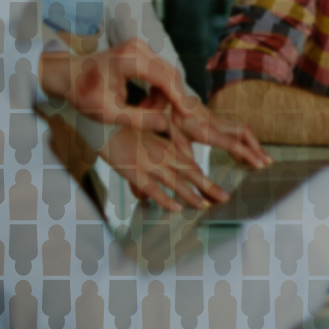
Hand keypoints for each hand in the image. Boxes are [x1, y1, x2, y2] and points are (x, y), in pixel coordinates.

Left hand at [41, 39, 196, 133]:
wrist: (67, 75)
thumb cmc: (82, 92)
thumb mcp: (107, 112)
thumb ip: (138, 119)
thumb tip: (165, 124)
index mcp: (130, 59)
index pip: (166, 79)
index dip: (180, 99)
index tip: (189, 117)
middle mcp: (139, 48)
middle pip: (170, 76)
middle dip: (171, 101)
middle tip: (168, 122)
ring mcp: (141, 48)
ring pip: (167, 76)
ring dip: (161, 98)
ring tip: (141, 112)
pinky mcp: (142, 53)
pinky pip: (159, 74)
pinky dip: (156, 92)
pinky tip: (141, 104)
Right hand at [102, 122, 228, 212]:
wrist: (103, 120)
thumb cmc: (123, 129)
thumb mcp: (144, 140)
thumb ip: (153, 157)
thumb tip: (157, 181)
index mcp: (167, 146)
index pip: (191, 164)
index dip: (205, 178)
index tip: (217, 189)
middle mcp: (162, 154)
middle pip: (190, 172)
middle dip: (208, 187)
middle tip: (224, 198)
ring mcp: (148, 163)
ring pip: (175, 181)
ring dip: (191, 195)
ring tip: (204, 205)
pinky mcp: (133, 171)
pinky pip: (152, 188)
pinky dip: (165, 198)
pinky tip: (175, 208)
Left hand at [141, 88, 271, 168]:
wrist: (169, 91)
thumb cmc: (169, 114)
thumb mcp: (172, 136)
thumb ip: (182, 152)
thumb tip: (191, 171)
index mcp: (205, 128)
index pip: (232, 143)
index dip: (248, 154)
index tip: (260, 164)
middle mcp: (214, 122)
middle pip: (244, 132)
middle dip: (257, 148)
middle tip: (267, 162)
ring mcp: (216, 119)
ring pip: (242, 129)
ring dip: (253, 143)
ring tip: (260, 157)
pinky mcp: (215, 118)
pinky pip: (235, 129)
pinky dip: (244, 140)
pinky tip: (243, 150)